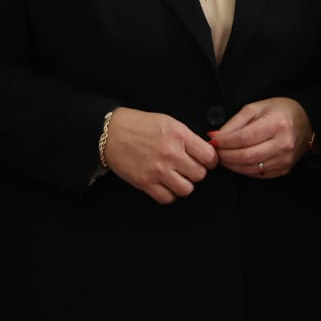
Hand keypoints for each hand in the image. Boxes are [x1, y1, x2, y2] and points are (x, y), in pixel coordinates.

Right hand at [103, 106, 217, 204]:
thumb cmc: (137, 125)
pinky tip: (164, 184)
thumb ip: (187, 137)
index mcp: (178, 135)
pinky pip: (167, 198)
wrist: (110, 133)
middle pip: (200, 175)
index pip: (209, 156)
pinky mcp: (145, 183)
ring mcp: (158, 170)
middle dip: (196, 172)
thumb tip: (204, 151)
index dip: (210, 160)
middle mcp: (170, 153)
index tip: (206, 161)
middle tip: (188, 167)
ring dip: (183, 184)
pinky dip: (168, 194)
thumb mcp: (168, 122)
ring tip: (176, 176)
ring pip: (187, 189)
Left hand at [210, 98, 311, 178]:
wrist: (306, 123)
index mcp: (276, 124)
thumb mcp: (256, 108)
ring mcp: (284, 159)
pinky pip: (258, 174)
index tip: (213, 141)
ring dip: (232, 165)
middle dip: (225, 155)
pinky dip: (243, 170)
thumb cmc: (280, 112)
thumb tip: (215, 136)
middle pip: (246, 156)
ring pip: (250, 168)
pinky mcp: (284, 169)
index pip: (244, 138)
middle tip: (214, 152)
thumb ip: (235, 122)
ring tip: (223, 157)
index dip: (225, 142)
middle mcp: (282, 143)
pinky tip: (236, 163)